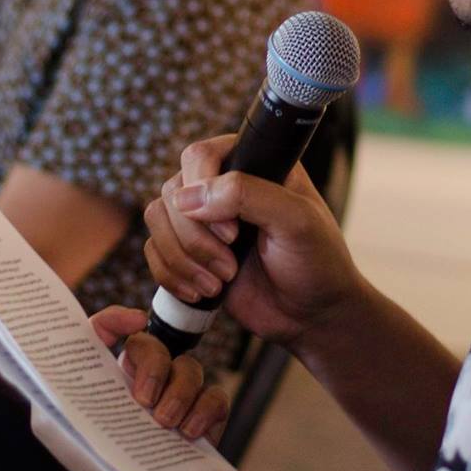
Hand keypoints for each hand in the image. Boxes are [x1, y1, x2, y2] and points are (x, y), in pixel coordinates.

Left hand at [30, 306, 229, 470]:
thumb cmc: (98, 469)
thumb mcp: (53, 425)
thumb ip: (44, 385)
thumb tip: (37, 351)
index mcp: (106, 377)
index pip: (108, 330)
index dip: (117, 317)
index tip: (132, 322)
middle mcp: (142, 382)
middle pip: (153, 344)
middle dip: (152, 367)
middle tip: (144, 402)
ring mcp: (177, 397)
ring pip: (188, 366)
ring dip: (178, 394)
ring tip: (166, 427)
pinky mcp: (206, 416)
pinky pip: (214, 393)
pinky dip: (203, 411)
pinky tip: (190, 435)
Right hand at [144, 135, 363, 348]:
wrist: (312, 314)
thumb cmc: (316, 262)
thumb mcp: (296, 220)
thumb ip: (248, 194)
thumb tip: (189, 197)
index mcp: (251, 162)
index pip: (199, 156)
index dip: (203, 192)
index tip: (233, 232)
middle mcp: (221, 185)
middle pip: (173, 192)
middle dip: (195, 238)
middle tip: (231, 268)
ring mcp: (203, 219)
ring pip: (157, 219)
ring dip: (183, 258)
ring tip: (219, 283)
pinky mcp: (189, 251)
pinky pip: (154, 250)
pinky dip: (171, 275)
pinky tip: (202, 293)